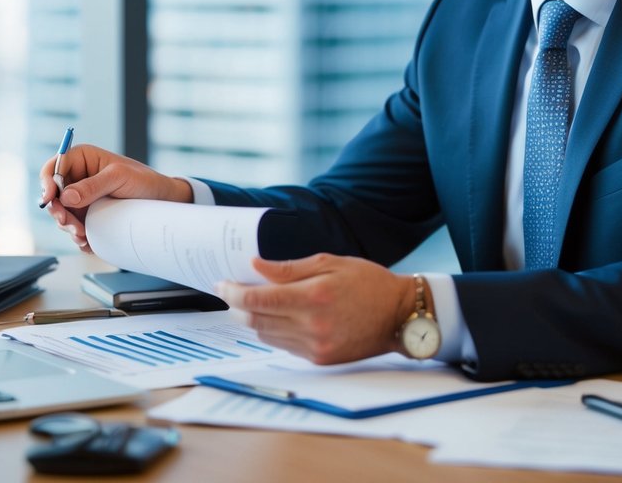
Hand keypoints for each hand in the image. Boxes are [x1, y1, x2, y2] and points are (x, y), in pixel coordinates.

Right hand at [38, 143, 192, 252]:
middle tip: (68, 224)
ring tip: (82, 235)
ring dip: (67, 226)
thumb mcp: (119, 178)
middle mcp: (76, 178)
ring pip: (60, 213)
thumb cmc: (142, 180)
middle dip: (57, 211)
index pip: (53, 168)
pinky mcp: (85, 215)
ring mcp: (79, 198)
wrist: (160, 200)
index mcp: (81, 159)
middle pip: (52, 194)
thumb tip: (65, 197)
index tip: (49, 199)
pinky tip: (87, 240)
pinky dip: (76, 235)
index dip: (47, 182)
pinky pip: (72, 226)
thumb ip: (93, 186)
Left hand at [217, 254, 417, 364]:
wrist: (399, 315)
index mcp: (313, 297)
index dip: (233, 292)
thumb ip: (288, 268)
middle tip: (230, 291)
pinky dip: (274, 330)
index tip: (222, 284)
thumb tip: (255, 266)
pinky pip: (284, 346)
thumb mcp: (329, 263)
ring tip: (254, 302)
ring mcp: (316, 346)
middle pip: (256, 320)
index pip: (258, 300)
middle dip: (237, 305)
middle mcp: (312, 326)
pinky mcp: (320, 359)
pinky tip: (278, 317)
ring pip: (266, 335)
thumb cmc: (367, 282)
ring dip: (254, 319)